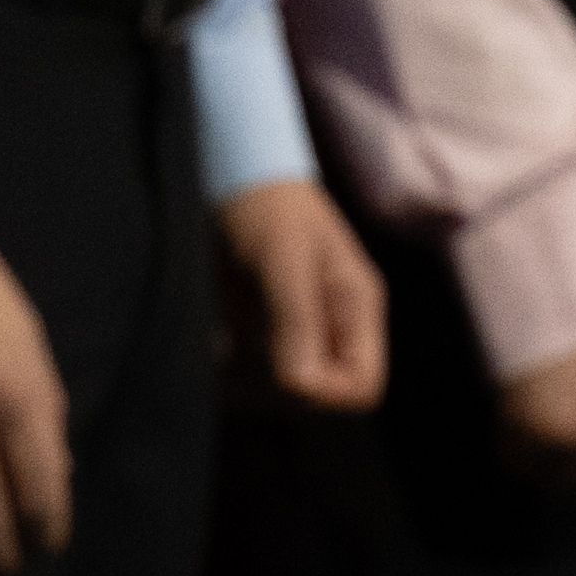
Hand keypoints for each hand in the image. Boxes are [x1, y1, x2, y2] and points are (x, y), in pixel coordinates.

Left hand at [215, 179, 387, 415]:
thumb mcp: (282, 257)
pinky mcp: (266, 336)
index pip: (363, 388)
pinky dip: (228, 371)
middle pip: (322, 399)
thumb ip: (295, 318)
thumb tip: (300, 387)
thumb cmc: (266, 208)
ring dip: (246, 381)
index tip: (281, 377)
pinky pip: (251, 381)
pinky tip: (213, 341)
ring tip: (220, 342)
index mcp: (356, 308)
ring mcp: (301, 334)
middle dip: (278, 387)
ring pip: (282, 395)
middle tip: (238, 355)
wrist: (235, 177)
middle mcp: (334, 328)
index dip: (326, 394)